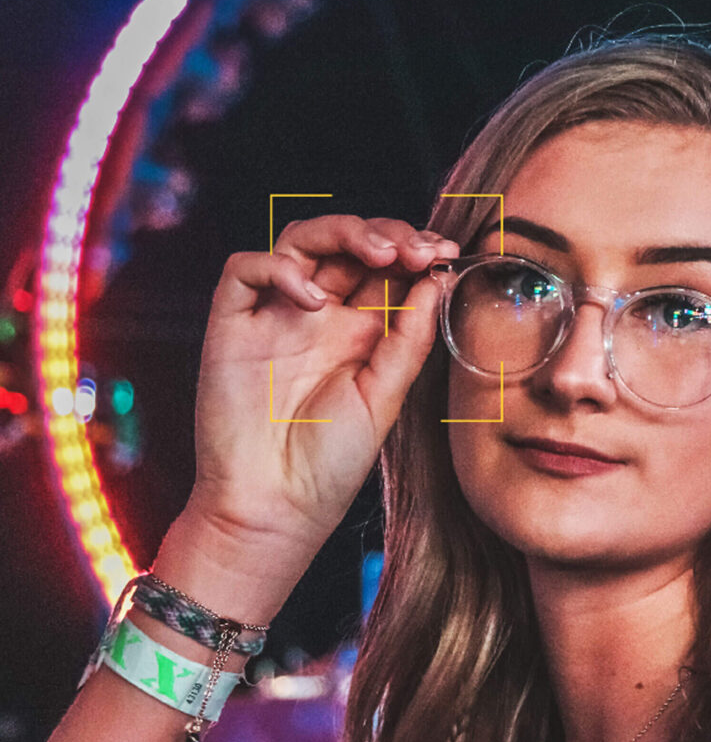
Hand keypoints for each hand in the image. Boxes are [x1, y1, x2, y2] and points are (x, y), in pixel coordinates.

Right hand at [188, 214, 457, 548]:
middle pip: (348, 244)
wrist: (275, 509)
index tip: (447, 254)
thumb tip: (435, 281)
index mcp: (360, 331)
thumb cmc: (332, 463)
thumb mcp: (385, 397)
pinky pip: (244, 269)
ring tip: (380, 253)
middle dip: (388, 233)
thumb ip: (408, 338)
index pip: (386, 268)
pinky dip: (277, 268)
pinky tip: (312, 299)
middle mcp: (319, 315)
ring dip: (343, 232)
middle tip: (417, 250)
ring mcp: (275, 315)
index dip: (415, 251)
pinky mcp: (232, 324)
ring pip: (301, 240)